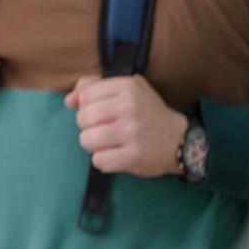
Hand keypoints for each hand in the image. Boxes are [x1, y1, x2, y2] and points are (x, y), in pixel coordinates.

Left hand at [66, 74, 187, 177]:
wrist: (180, 140)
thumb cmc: (147, 112)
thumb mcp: (127, 89)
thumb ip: (94, 87)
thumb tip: (68, 100)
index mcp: (128, 87)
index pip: (85, 95)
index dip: (87, 106)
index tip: (102, 112)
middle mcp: (129, 107)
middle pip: (82, 119)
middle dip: (89, 127)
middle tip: (107, 129)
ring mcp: (132, 133)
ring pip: (86, 140)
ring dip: (95, 145)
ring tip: (111, 143)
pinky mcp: (134, 157)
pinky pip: (99, 161)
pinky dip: (104, 161)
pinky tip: (118, 155)